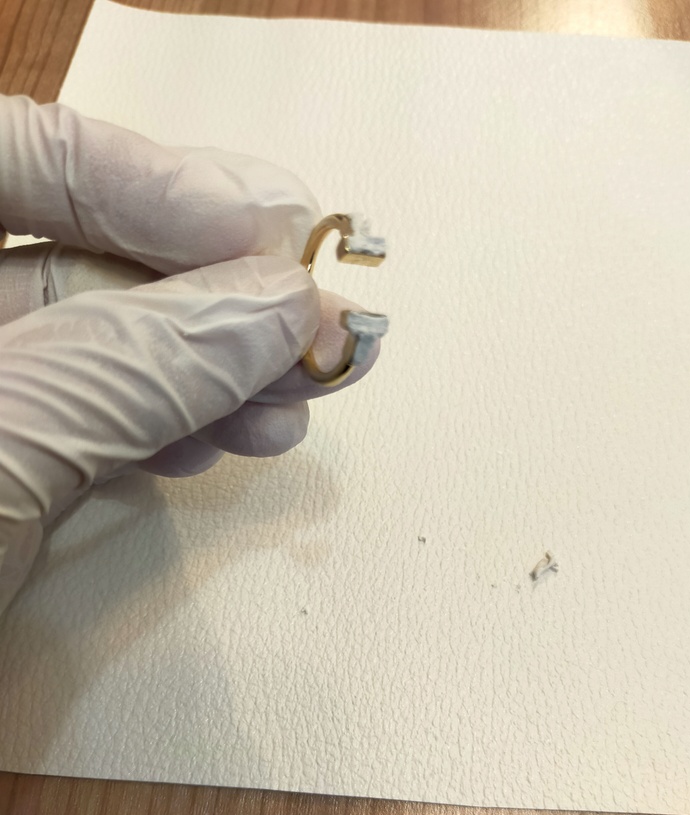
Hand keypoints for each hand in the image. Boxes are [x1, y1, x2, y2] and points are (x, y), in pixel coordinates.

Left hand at [0, 95, 379, 614]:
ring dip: (213, 370)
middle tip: (317, 323)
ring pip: (104, 349)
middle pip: (79, 255)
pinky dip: (172, 430)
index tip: (275, 235)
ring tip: (297, 400)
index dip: (152, 179)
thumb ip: (125, 369)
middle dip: (212, 291)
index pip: (15, 153)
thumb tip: (275, 307)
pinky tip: (227, 443)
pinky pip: (96, 423)